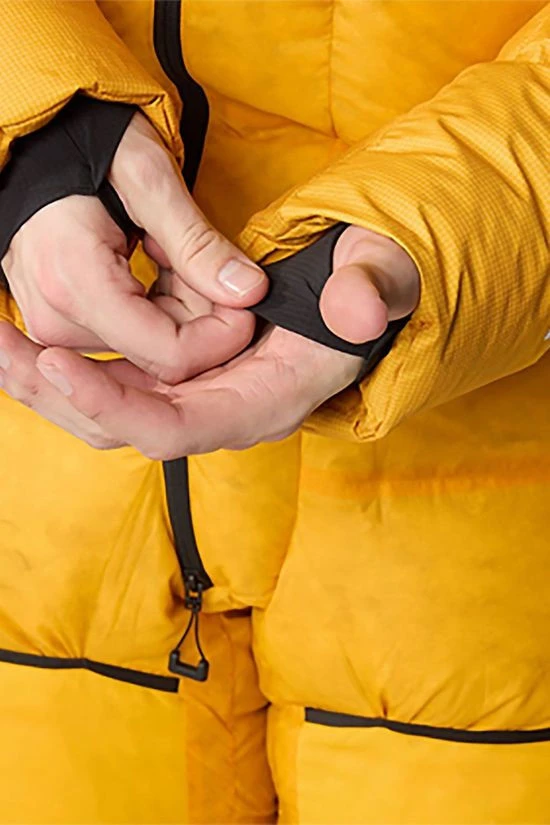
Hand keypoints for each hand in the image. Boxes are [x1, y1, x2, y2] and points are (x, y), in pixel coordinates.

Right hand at [1, 112, 267, 383]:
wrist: (38, 143)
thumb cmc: (86, 145)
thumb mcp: (149, 178)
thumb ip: (197, 242)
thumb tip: (249, 291)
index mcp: (77, 287)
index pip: (170, 356)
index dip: (222, 337)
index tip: (244, 299)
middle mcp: (59, 321)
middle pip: (163, 354)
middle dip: (201, 314)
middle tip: (201, 258)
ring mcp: (57, 326)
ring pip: (150, 348)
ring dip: (180, 307)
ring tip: (170, 252)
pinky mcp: (62, 324)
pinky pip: (129, 337)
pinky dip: (157, 307)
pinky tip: (156, 266)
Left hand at [9, 225, 418, 457]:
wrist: (357, 298)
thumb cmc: (365, 289)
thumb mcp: (377, 277)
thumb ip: (371, 290)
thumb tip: (357, 310)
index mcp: (263, 402)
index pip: (176, 428)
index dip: (115, 403)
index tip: (57, 359)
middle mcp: (221, 412)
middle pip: (123, 426)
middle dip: (55, 394)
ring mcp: (198, 397)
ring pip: (108, 407)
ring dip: (48, 380)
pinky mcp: (182, 377)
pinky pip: (114, 381)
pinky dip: (68, 362)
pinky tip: (26, 333)